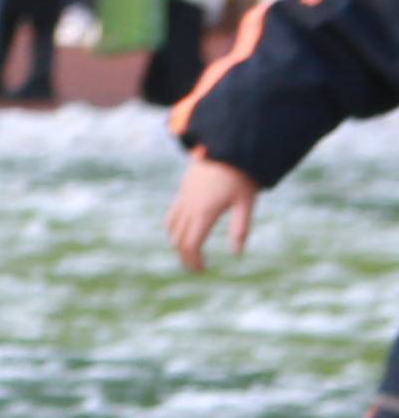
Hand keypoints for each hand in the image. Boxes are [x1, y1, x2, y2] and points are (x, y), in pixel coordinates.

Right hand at [170, 153, 261, 272]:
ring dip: (178, 243)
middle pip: (178, 240)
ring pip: (171, 228)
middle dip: (185, 256)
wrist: (228, 146)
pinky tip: (185, 232)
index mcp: (204, 213)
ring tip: (190, 252)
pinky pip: (172, 215)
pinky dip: (175, 229)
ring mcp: (183, 199)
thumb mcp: (246, 203)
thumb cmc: (241, 175)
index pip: (191, 245)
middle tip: (196, 267)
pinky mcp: (183, 191)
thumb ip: (240, 228)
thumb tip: (236, 252)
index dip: (194, 261)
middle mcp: (189, 208)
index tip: (202, 271)